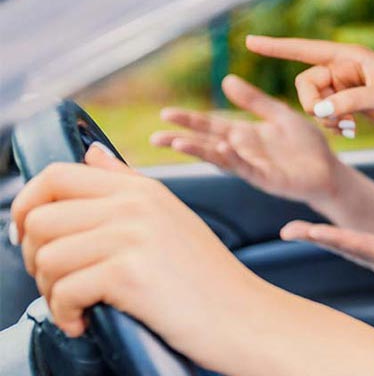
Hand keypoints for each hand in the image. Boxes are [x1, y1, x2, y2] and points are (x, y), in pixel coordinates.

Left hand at [11, 144, 271, 369]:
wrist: (245, 317)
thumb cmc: (207, 278)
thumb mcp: (169, 217)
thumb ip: (126, 184)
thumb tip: (92, 154)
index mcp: (141, 188)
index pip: (55, 176)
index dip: (24, 206)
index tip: (26, 237)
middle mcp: (136, 205)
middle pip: (40, 219)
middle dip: (35, 260)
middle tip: (59, 283)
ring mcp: (133, 237)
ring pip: (46, 258)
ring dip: (49, 292)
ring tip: (74, 306)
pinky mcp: (130, 274)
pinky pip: (64, 291)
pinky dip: (65, 315)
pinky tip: (83, 322)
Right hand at [149, 74, 348, 205]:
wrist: (329, 169)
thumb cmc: (305, 144)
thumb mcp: (278, 114)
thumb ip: (254, 100)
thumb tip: (226, 79)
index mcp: (244, 135)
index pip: (211, 125)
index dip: (189, 120)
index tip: (165, 114)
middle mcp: (244, 151)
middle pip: (207, 143)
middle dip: (182, 139)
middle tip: (155, 136)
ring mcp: (253, 166)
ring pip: (221, 158)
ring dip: (200, 151)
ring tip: (178, 143)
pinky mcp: (268, 178)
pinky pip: (247, 167)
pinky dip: (233, 158)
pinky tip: (221, 148)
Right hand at [245, 35, 373, 158]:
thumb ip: (350, 102)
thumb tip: (317, 111)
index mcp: (352, 56)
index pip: (307, 49)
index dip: (277, 47)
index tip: (250, 42)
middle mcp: (345, 68)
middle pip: (307, 83)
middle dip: (313, 104)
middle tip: (333, 122)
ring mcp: (346, 86)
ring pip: (314, 101)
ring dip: (324, 118)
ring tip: (349, 129)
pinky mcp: (350, 103)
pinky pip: (326, 113)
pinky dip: (332, 123)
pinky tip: (351, 131)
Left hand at [280, 221, 373, 311]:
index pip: (361, 245)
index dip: (338, 238)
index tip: (314, 232)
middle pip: (344, 247)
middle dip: (317, 238)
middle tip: (288, 230)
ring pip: (345, 248)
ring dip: (320, 238)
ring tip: (293, 230)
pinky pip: (353, 247)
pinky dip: (334, 239)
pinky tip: (319, 234)